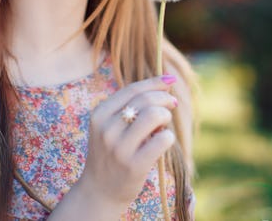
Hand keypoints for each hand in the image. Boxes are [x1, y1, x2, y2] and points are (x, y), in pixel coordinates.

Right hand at [71, 74, 178, 215]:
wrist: (99, 190)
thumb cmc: (111, 153)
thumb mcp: (110, 126)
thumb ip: (130, 106)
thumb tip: (165, 83)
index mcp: (100, 114)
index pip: (133, 89)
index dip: (156, 82)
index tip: (171, 81)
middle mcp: (107, 129)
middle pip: (146, 100)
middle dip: (165, 99)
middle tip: (172, 106)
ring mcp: (120, 148)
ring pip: (154, 116)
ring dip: (166, 117)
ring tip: (163, 127)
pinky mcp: (134, 165)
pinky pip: (163, 140)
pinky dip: (169, 138)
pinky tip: (162, 142)